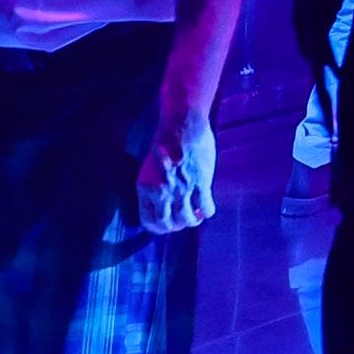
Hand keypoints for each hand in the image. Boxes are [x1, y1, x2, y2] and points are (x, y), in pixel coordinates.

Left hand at [136, 118, 218, 235]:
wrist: (181, 125)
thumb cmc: (164, 143)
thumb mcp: (149, 169)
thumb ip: (154, 188)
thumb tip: (162, 203)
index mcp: (145, 190)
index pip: (148, 222)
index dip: (159, 228)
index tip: (166, 225)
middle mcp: (162, 194)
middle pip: (168, 224)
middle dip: (176, 227)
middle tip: (183, 221)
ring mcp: (182, 190)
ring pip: (187, 220)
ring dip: (193, 221)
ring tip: (197, 216)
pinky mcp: (200, 183)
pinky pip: (206, 207)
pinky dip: (208, 211)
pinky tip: (208, 208)